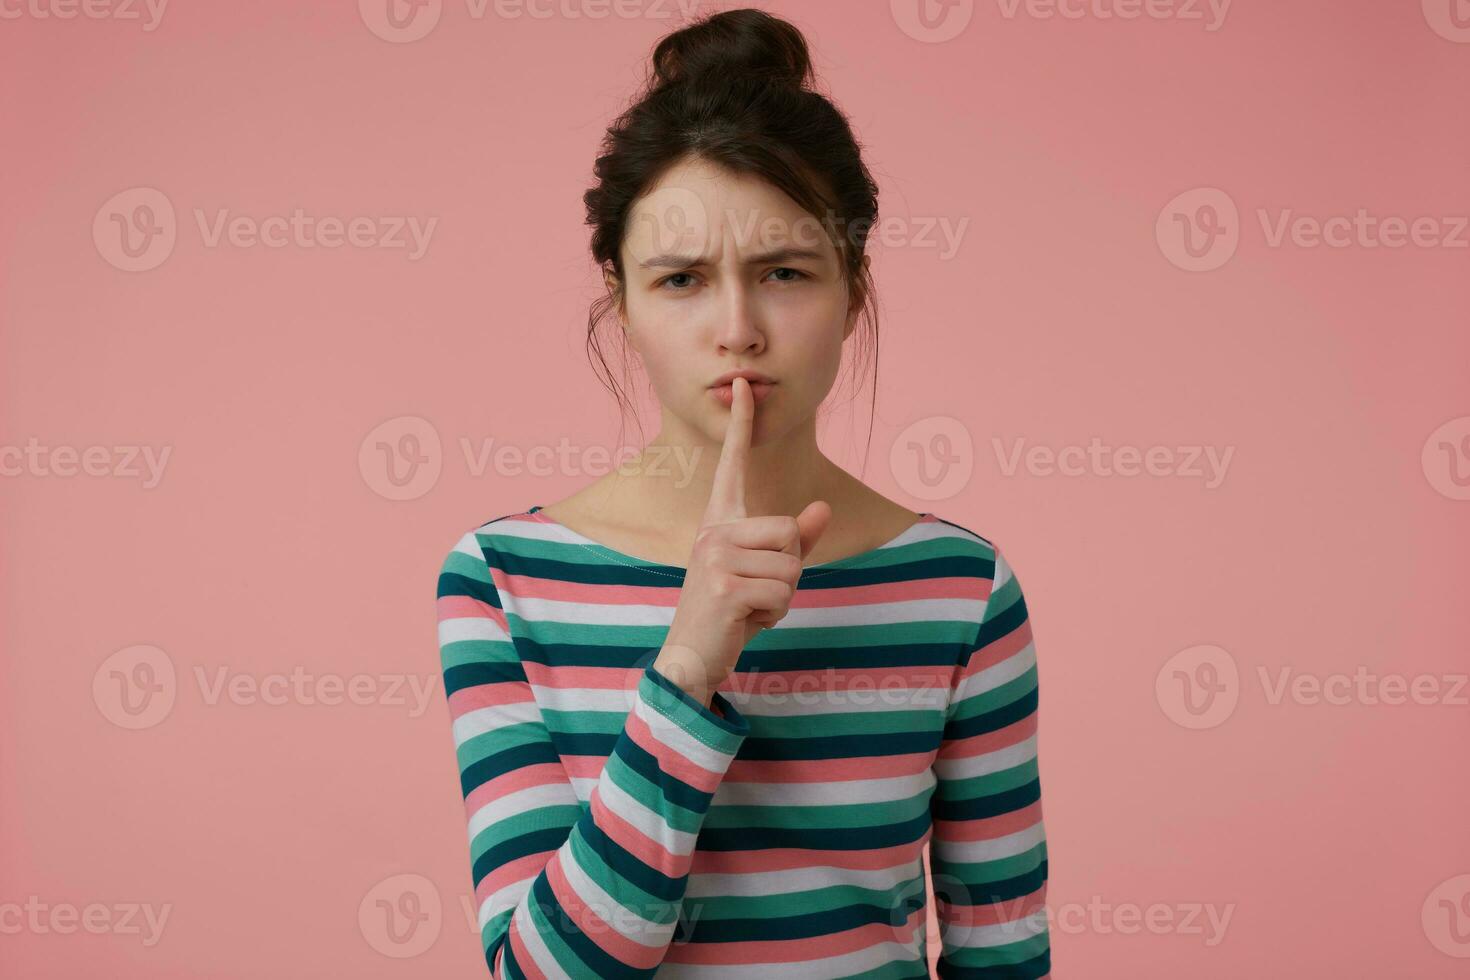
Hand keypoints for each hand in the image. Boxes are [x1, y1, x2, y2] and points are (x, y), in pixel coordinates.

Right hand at [653, 377, 830, 704]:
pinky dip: (774, 615)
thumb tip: (823, 508)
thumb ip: (794, 542)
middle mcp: (713, 531)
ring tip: (749, 608)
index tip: (745, 385)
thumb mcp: (764, 574)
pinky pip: (782, 593)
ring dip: (783, 597)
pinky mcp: (724, 585)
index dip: (742, 424)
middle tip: (756, 594)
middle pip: (791, 532)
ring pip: (792, 565)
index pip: (734, 464)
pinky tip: (745, 622)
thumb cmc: (729, 614)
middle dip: (790, 572)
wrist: (691, 659)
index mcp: (720, 522)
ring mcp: (715, 556)